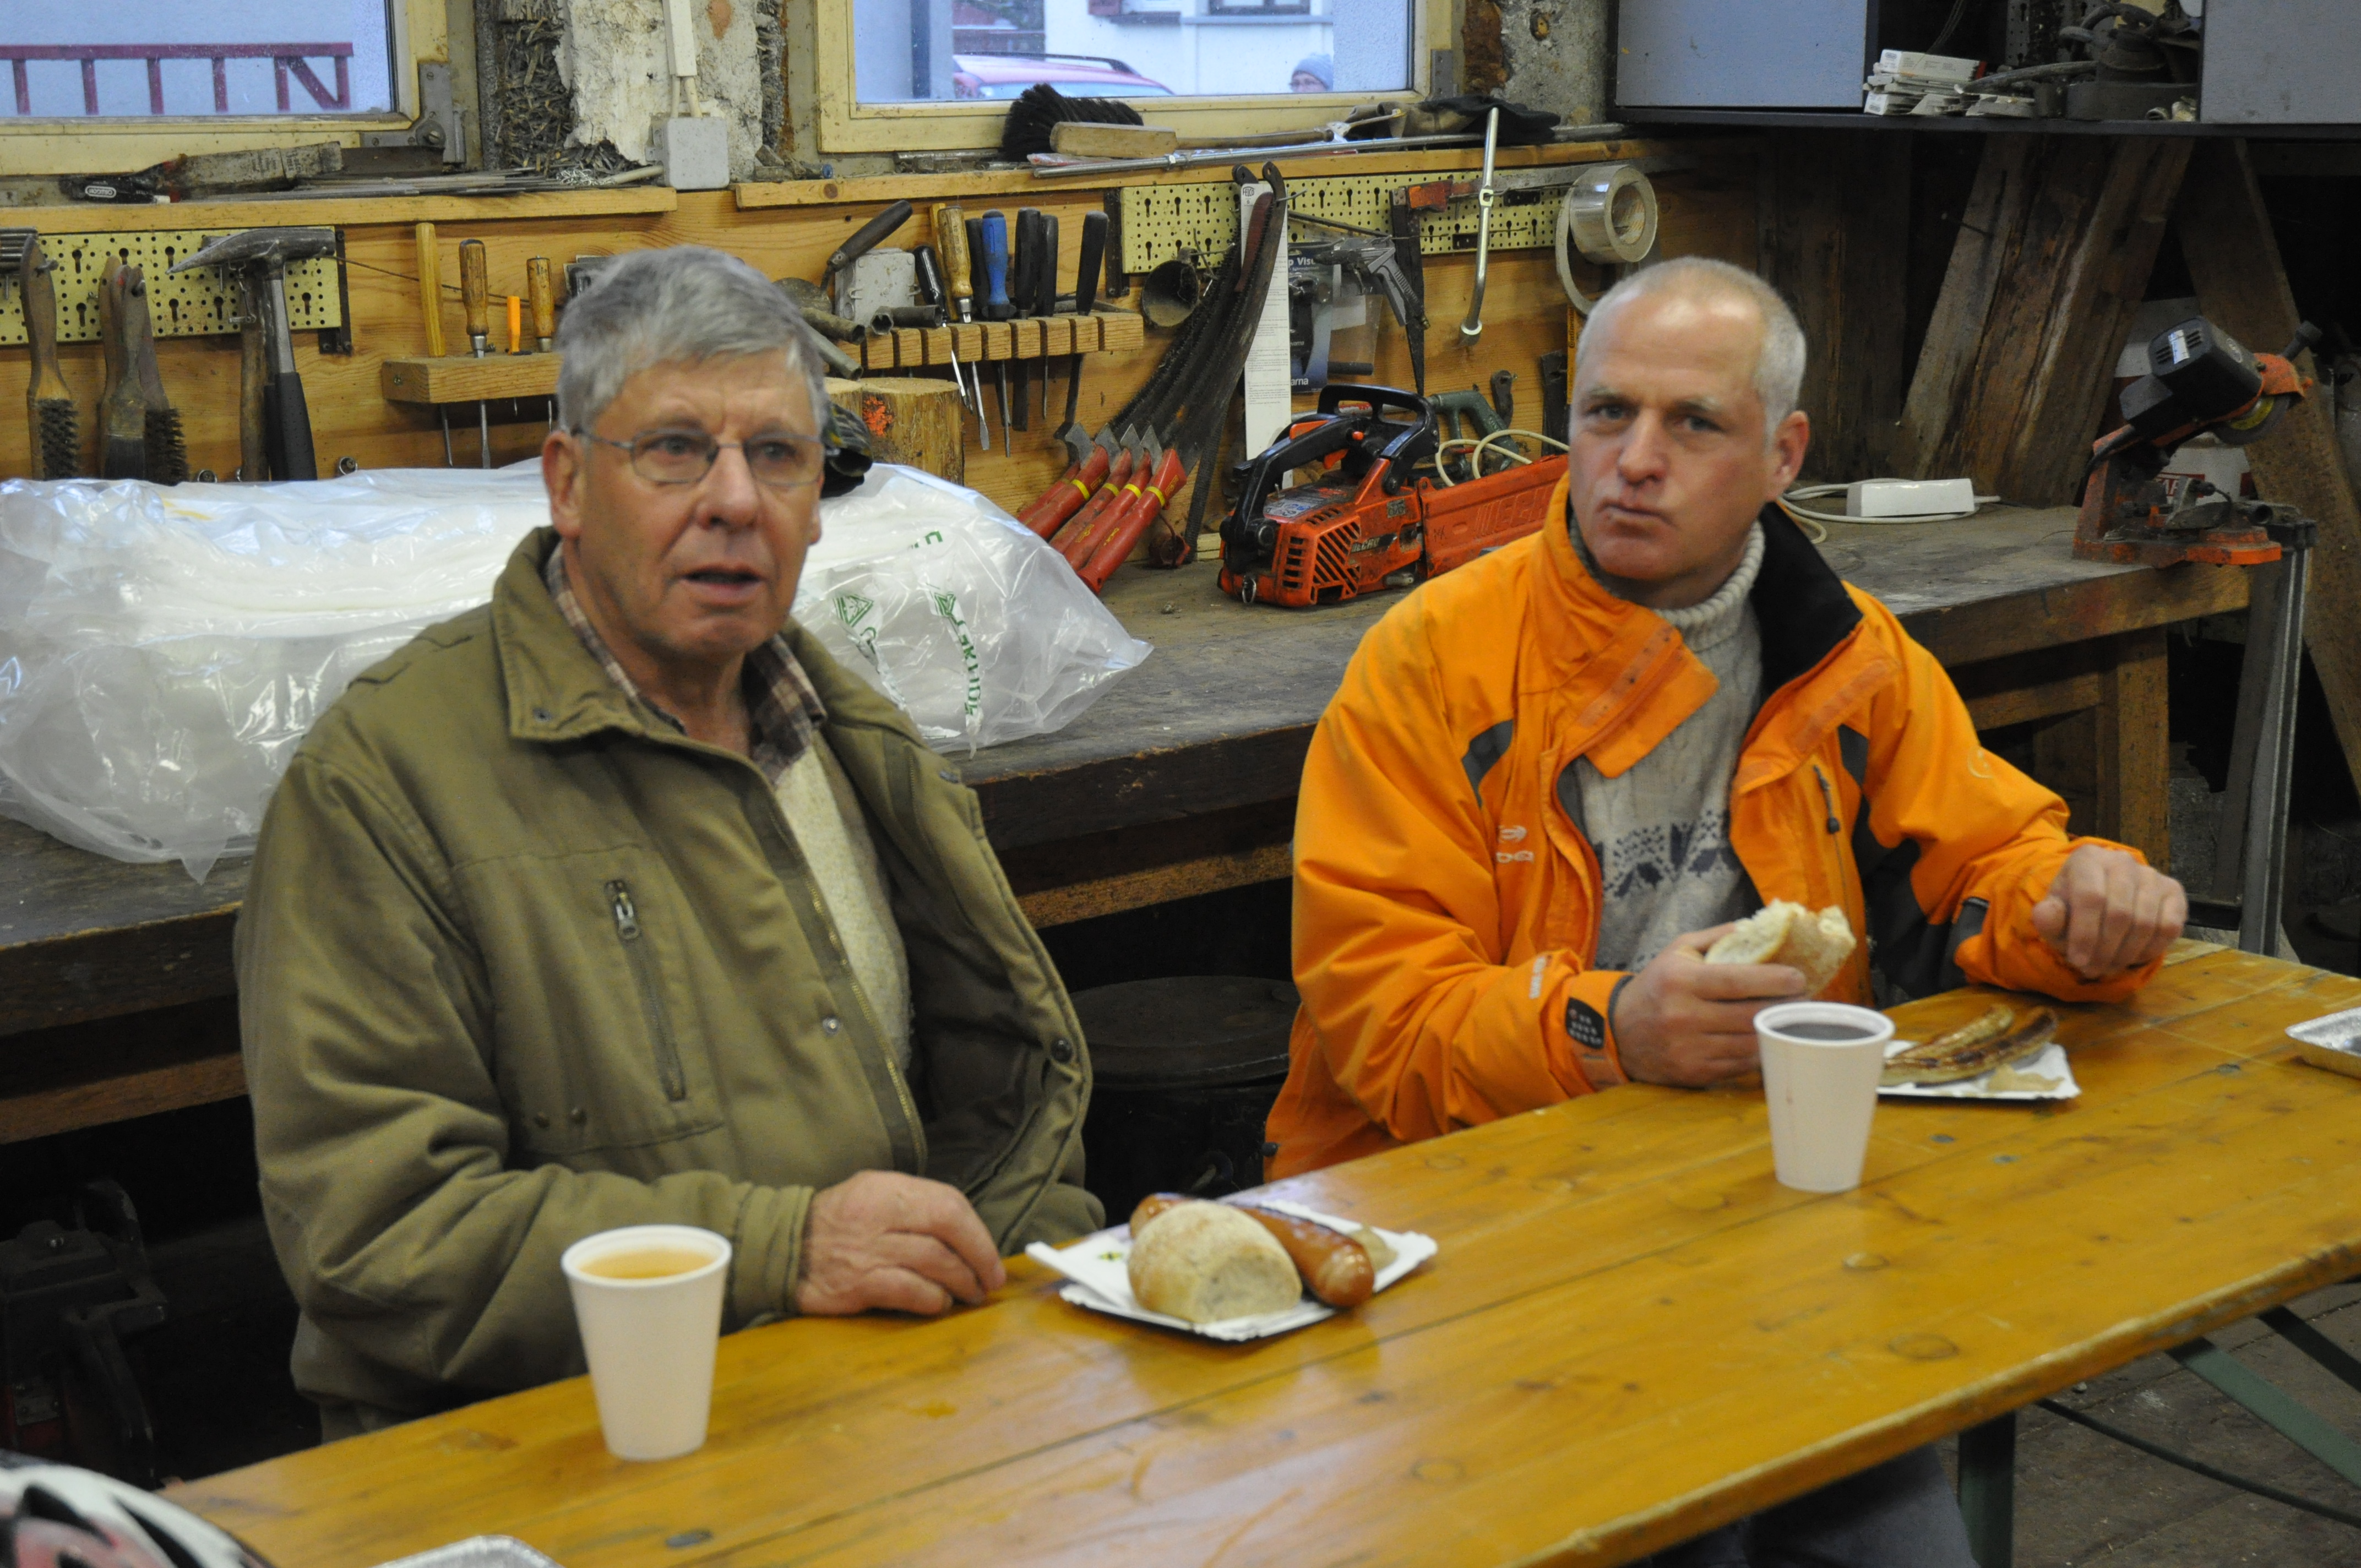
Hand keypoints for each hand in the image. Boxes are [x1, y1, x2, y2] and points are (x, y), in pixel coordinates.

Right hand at [793, 1170, 1006, 1316]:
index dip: (978, 1232)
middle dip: (980, 1257)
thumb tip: (962, 1231)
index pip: (949, 1202)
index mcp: (888, 1189)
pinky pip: (910, 1291)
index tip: (989, 1255)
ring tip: (970, 1294)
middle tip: (990, 1280)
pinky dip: (932, 1300)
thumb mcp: (871, 1193)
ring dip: (962, 1282)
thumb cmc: (835, 1223)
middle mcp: (881, 1215)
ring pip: (935, 1263)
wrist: (783, 1248)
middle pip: (949, 1230)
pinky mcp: (859, 1284)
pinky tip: (938, 1304)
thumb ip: (913, 1205)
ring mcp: (870, 1250)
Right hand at [1611, 925, 1805, 1086]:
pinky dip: (1759, 1052)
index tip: (1800, 978)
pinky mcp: (1695, 1072)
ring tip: (1791, 1018)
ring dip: (1776, 1031)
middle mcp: (1683, 1016)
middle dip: (1784, 1006)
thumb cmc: (1657, 985)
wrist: (1618, 1032)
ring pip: (1749, 1043)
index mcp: (1681, 981)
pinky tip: (1768, 1039)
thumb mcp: (1677, 951)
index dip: (1774, 980)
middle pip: (1749, 1014)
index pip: (1736, 981)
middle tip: (1805, 998)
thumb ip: (1718, 937)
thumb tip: (1760, 927)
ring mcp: (1689, 1048)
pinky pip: (1740, 1065)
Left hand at [2031, 845, 2185, 978]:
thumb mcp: (2054, 915)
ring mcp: (2151, 874)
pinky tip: (2133, 957)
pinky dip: (2151, 950)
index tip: (2077, 962)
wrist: (2100, 900)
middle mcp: (2122, 860)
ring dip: (2126, 954)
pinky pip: (2169, 927)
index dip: (2085, 934)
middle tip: (2092, 970)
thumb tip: (2045, 914)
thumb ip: (2048, 917)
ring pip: (2146, 923)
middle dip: (2105, 950)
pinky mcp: (2173, 890)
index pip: (2091, 897)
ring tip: (2108, 966)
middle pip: (2120, 913)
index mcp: (2087, 858)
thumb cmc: (2072, 909)